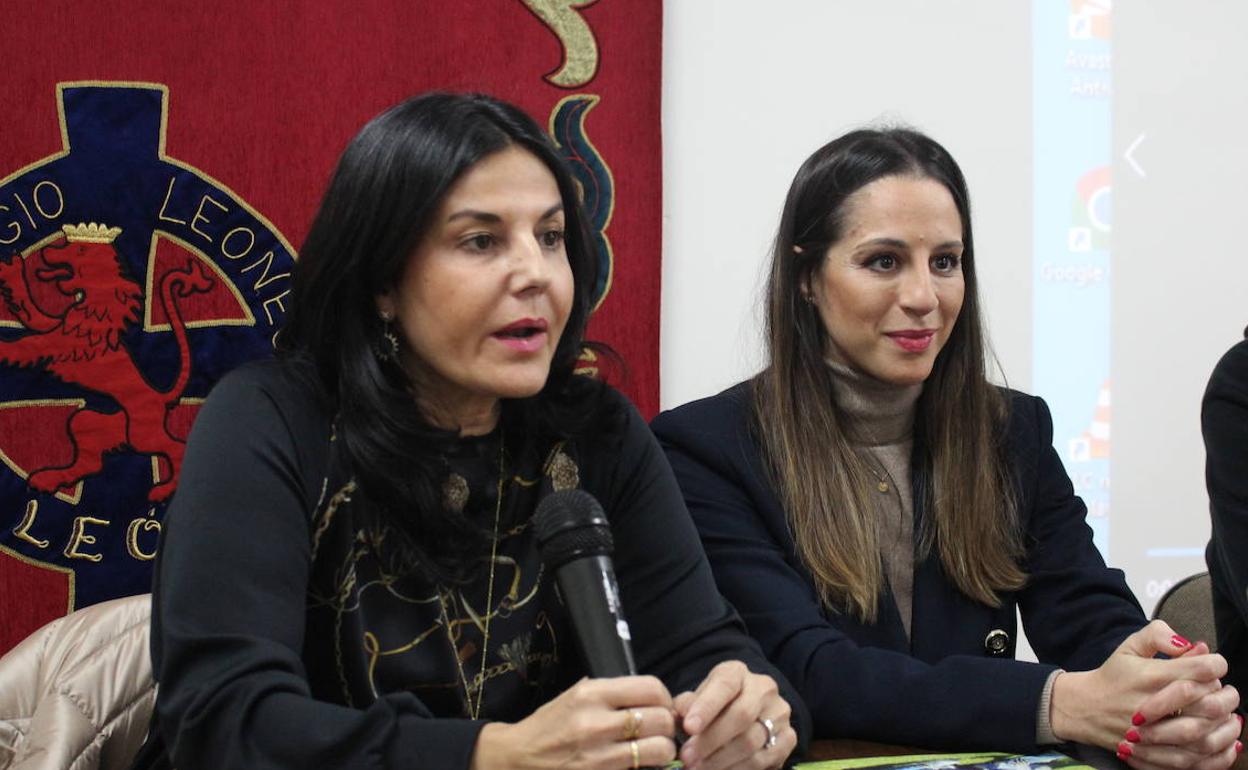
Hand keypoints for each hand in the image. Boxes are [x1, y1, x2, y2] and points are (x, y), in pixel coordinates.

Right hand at [470, 675, 677, 769]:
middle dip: (667, 725)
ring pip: (659, 750)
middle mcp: (596, 723)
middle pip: (661, 719)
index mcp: (591, 694)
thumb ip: (611, 692)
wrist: (517, 759)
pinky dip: (647, 768)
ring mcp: (599, 757)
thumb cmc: (548, 725)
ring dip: (662, 751)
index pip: (651, 688)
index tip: (661, 706)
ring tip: (653, 750)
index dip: (664, 698)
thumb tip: (651, 695)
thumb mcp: (574, 696)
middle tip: (660, 730)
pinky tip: (638, 765)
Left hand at [673, 660, 796, 769]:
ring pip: (751, 741)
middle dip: (711, 740)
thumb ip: (686, 706)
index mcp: (737, 672)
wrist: (745, 714)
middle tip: (687, 757)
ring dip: (721, 760)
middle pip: (741, 715)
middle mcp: (763, 688)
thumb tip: (677, 718)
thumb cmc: (712, 706)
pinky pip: (763, 759)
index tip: (688, 727)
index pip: (724, 685)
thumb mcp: (697, 699)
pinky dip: (738, 769)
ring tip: (697, 769)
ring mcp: (779, 713)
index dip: (706, 706)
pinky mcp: (788, 738)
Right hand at [1118, 641, 1240, 769]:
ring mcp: (1153, 733)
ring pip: (1205, 735)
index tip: (1216, 665)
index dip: (1217, 664)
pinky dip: (1214, 756)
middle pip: (1210, 703)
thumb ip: (1159, 635)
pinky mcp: (1152, 753)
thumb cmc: (1112, 677)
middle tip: (1228, 693)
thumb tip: (1194, 645)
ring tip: (1230, 718)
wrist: (1083, 707)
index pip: (1201, 668)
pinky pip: (1192, 761)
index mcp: (1151, 675)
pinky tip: (1223, 745)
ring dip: (1225, 728)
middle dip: (1227, 697)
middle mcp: (1154, 705)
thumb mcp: (1129, 646)